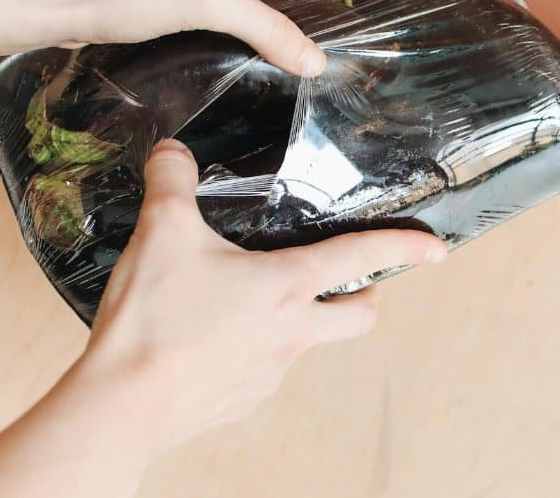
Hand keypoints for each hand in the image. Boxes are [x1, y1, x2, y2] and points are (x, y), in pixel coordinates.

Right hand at [75, 139, 446, 452]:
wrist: (124, 406)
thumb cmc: (154, 323)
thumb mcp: (162, 232)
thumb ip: (172, 181)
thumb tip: (172, 154)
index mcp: (286, 285)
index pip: (361, 255)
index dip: (404, 246)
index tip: (436, 248)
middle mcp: (292, 332)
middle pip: (358, 316)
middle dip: (365, 296)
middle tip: (348, 282)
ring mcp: (271, 371)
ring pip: (312, 344)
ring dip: (305, 322)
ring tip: (261, 302)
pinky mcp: (245, 399)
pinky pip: (268, 371)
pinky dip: (259, 351)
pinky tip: (219, 338)